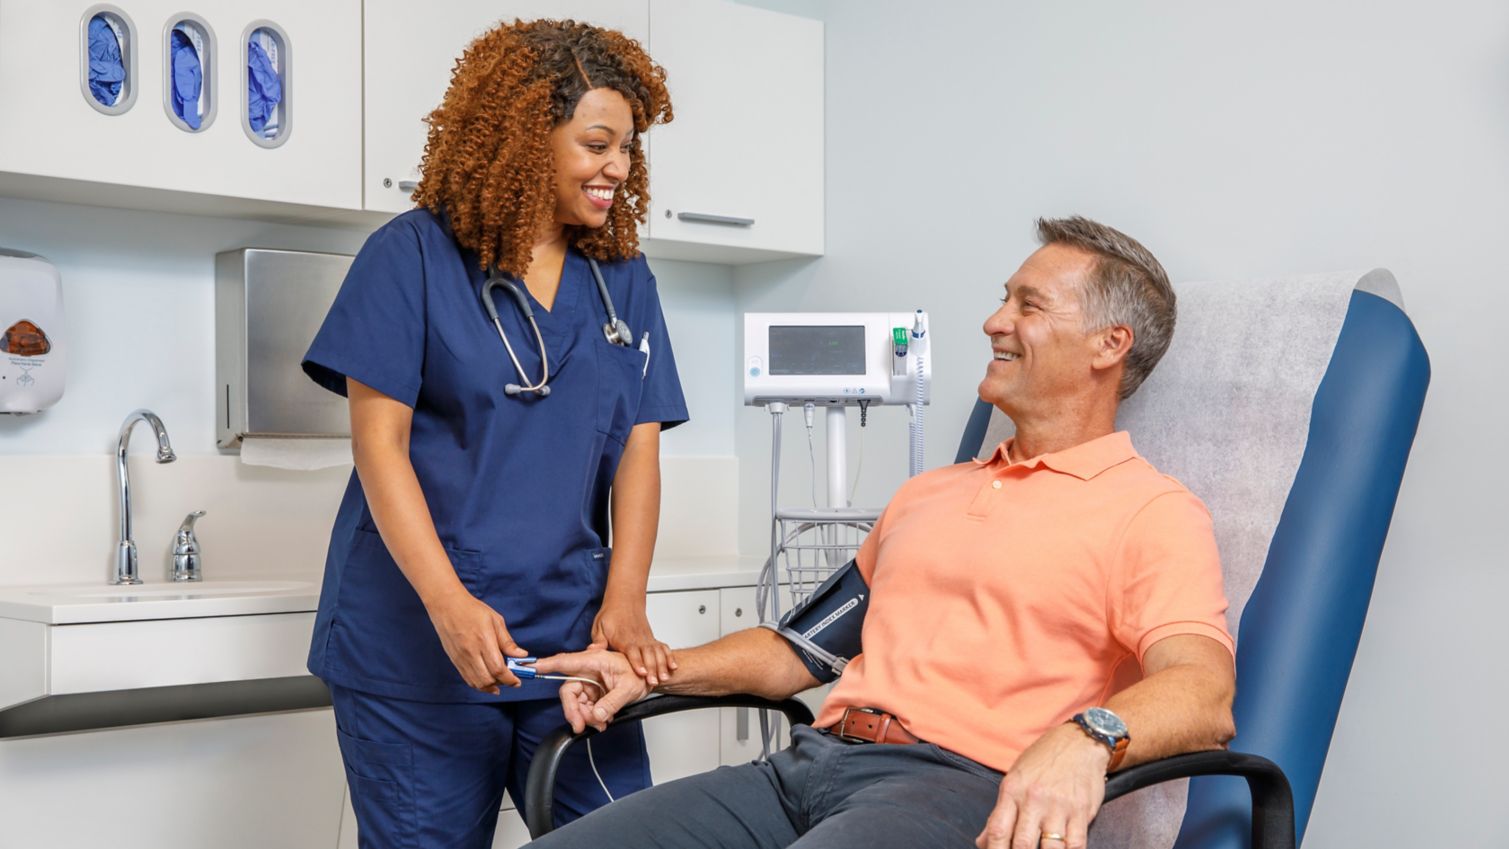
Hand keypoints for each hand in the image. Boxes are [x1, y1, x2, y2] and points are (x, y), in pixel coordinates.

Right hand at [422, 586, 526, 694]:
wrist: (447, 606)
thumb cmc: (472, 610)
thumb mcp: (496, 621)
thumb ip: (507, 641)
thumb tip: (521, 655)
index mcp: (483, 641)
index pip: (498, 669)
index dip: (510, 679)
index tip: (517, 680)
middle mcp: (471, 653)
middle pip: (487, 680)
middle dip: (502, 684)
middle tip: (510, 679)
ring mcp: (461, 658)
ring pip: (477, 683)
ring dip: (490, 686)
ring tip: (499, 682)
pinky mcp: (455, 660)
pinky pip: (467, 679)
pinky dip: (479, 683)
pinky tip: (487, 680)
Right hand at [533, 648, 649, 732]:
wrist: (649, 679)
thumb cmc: (639, 674)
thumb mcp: (629, 688)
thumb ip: (611, 702)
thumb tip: (596, 715)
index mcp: (594, 660)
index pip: (565, 662)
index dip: (546, 665)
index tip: (531, 668)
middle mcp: (588, 670)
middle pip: (569, 691)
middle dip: (573, 711)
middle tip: (580, 726)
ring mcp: (589, 682)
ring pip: (575, 702)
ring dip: (585, 717)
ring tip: (601, 724)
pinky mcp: (592, 692)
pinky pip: (584, 707)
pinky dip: (591, 717)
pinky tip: (603, 721)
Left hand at [590, 602, 675, 685]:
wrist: (624, 601)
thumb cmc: (612, 615)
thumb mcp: (600, 627)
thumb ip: (598, 641)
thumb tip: (592, 650)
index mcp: (624, 638)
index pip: (632, 652)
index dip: (637, 663)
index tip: (642, 673)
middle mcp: (638, 639)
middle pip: (647, 655)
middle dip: (652, 669)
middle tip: (654, 681)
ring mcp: (646, 639)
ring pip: (657, 652)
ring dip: (662, 665)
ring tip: (665, 677)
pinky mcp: (652, 639)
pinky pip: (663, 648)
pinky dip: (669, 656)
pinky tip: (672, 666)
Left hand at [975, 724, 1109, 848]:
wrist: (1079, 741)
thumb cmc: (1042, 760)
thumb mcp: (1014, 779)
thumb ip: (999, 813)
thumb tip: (982, 842)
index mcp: (1012, 790)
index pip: (998, 831)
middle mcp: (1034, 799)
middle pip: (1022, 844)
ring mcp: (1059, 807)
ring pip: (1050, 848)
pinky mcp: (1082, 811)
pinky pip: (1076, 844)